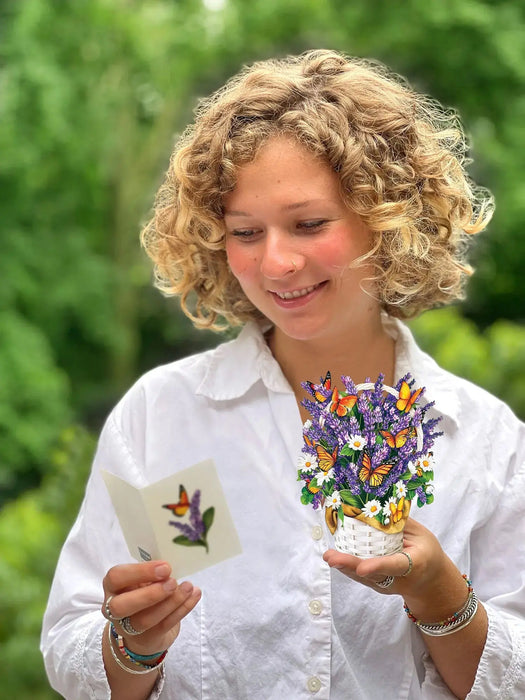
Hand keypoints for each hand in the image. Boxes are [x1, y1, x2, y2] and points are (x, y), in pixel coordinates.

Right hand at [102, 560, 200, 654]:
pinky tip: (195, 595)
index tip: (165, 567)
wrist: (144, 630)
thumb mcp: (142, 579)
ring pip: (145, 619)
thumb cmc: (143, 593)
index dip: (139, 572)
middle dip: (150, 594)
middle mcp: (114, 608)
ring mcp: (129, 627)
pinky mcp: (148, 638)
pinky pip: (165, 625)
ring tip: (188, 587)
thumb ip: (152, 572)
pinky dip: (183, 609)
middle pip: (121, 606)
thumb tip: (173, 560)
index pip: (116, 577)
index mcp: (113, 586)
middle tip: (173, 582)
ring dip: (171, 602)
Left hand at [323, 517, 448, 597]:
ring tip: (329, 556)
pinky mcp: (378, 585)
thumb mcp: (421, 534)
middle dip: (351, 567)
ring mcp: (387, 585)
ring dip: (345, 567)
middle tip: (332, 558)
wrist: (430, 581)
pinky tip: (334, 557)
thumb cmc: (426, 551)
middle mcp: (399, 579)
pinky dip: (348, 567)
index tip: (362, 568)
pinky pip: (361, 577)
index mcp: (414, 564)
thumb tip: (378, 505)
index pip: (395, 565)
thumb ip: (400, 523)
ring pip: (364, 578)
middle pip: (373, 574)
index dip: (378, 566)